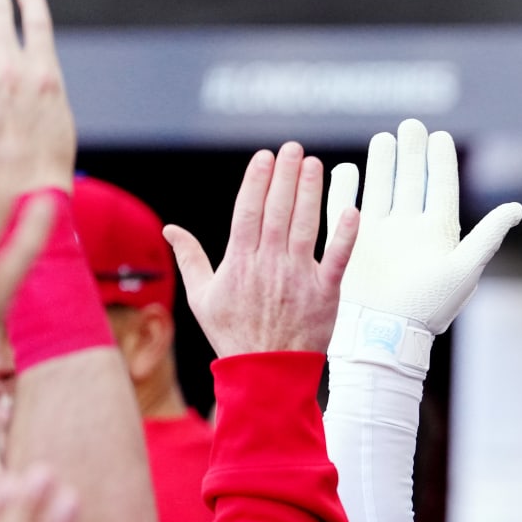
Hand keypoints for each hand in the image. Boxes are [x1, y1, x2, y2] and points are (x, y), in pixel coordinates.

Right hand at [165, 142, 358, 356]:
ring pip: (305, 226)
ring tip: (314, 164)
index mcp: (240, 262)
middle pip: (278, 210)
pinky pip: (338, 259)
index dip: (257, 180)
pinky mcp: (325, 292)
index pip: (248, 210)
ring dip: (311, 192)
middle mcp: (269, 264)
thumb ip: (190, 258)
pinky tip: (351, 210)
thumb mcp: (202, 297)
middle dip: (286, 175)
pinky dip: (345, 236)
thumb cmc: (233, 334)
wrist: (265, 373)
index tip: (265, 157)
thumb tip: (170, 228)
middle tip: (293, 148)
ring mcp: (298, 277)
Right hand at [326, 118, 521, 372]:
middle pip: (410, 182)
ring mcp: (380, 234)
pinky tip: (346, 168)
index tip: (440, 137)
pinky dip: (345, 188)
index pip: (441, 188)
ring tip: (385, 139)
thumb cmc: (430, 306)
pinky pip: (346, 208)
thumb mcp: (465, 269)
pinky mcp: (353, 242)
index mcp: (438, 234)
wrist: (387, 333)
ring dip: (382, 164)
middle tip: (411, 126)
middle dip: (412, 154)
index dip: (441, 163)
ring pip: (381, 188)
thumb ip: (489, 236)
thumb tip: (517, 208)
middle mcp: (409, 230)